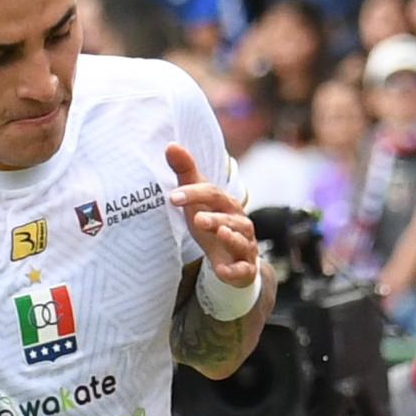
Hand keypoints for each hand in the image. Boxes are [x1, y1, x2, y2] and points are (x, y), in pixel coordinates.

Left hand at [170, 152, 260, 289]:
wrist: (231, 257)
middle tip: (196, 218)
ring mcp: (244, 245)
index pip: (213, 194)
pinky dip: (234, 270)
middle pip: (230, 216)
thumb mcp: (197, 200)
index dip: (194, 194)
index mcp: (226, 204)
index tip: (172, 198)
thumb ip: (186, 172)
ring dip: (230, 237)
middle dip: (214, 217)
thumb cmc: (211, 222)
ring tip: (219, 233)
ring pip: (241, 240)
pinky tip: (221, 270)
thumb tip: (171, 145)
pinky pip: (242, 269)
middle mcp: (239, 222)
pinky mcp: (244, 268)